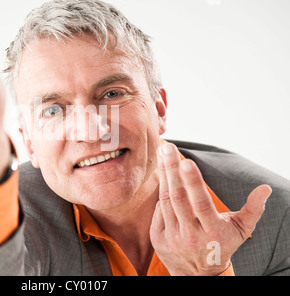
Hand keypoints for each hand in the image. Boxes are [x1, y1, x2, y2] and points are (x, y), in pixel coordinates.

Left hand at [150, 143, 271, 275]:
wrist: (198, 275)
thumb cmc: (221, 244)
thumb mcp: (240, 230)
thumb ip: (252, 209)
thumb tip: (265, 188)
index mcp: (212, 232)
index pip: (200, 204)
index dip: (193, 182)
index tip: (185, 161)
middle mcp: (190, 236)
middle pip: (178, 198)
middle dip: (171, 171)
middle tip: (167, 148)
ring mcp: (172, 238)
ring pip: (166, 201)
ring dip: (163, 175)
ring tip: (163, 154)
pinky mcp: (158, 239)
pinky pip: (158, 211)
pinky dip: (161, 192)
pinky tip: (161, 175)